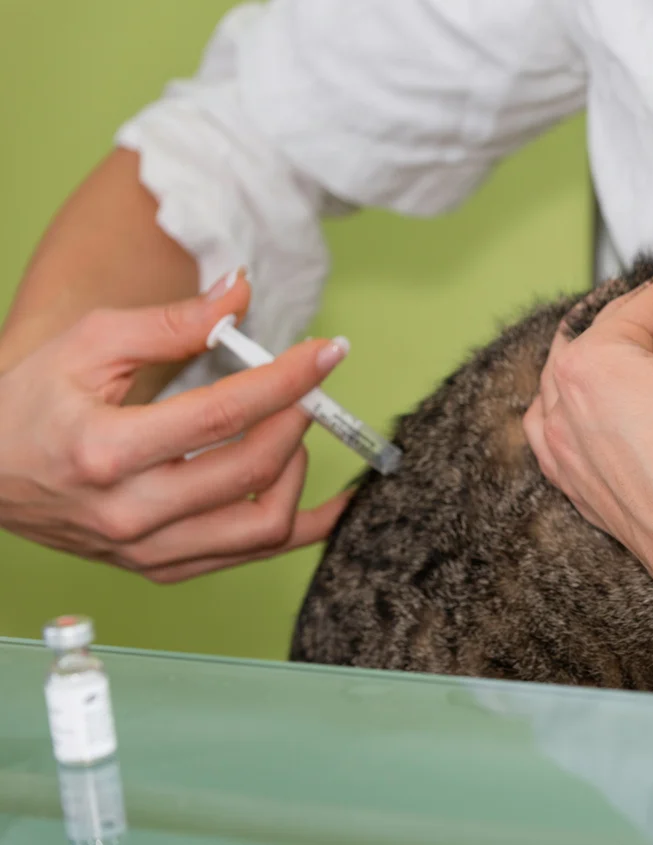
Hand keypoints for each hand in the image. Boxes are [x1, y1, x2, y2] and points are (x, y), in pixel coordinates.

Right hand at [0, 270, 351, 581]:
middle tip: (307, 386)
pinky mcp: (160, 569)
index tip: (328, 353)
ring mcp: (148, 550)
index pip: (226, 414)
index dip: (289, 379)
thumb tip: (241, 296)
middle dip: (298, 420)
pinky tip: (328, 502)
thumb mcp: (88, 344)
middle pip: (254, 471)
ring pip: (263, 527)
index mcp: (107, 450)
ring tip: (289, 431)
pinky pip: (248, 556)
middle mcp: (131, 512)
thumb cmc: (28, 403)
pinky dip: (298, 527)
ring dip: (299, 473)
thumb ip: (172, 322)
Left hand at [523, 248, 652, 637]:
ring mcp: (565, 457)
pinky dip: (570, 414)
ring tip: (620, 347)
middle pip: (592, 337)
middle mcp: (563, 408)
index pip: (645, 301)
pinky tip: (589, 414)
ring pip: (559, 388)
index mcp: (592, 364)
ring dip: (588, 360)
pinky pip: (557, 440)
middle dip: (634, 312)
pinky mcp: (580, 496)